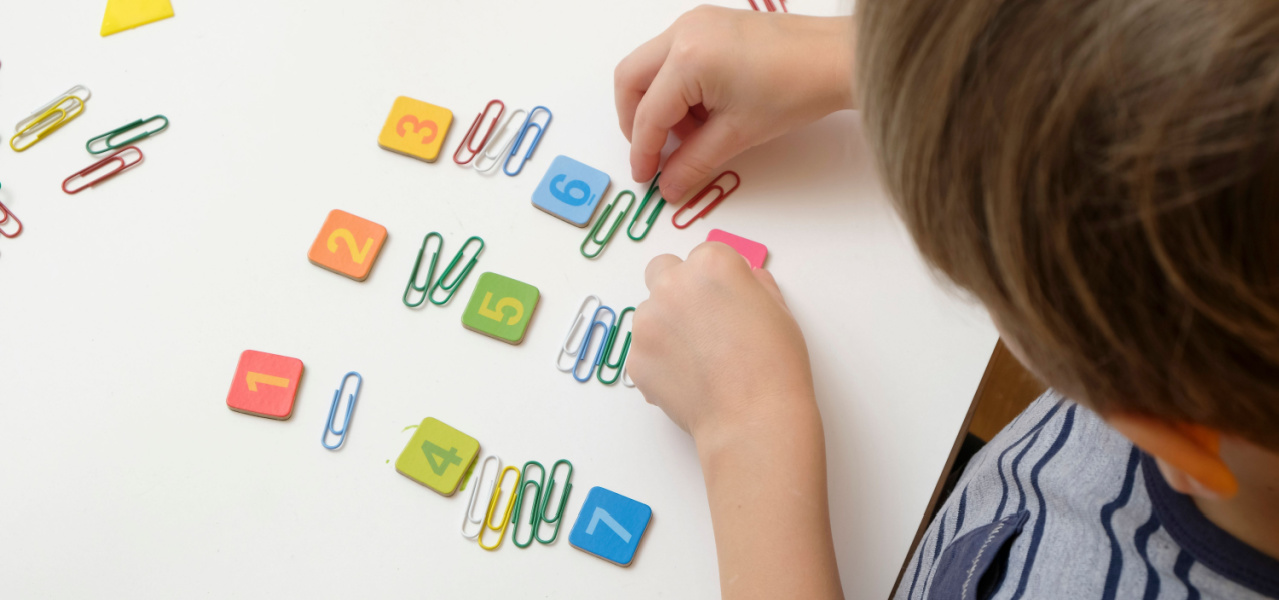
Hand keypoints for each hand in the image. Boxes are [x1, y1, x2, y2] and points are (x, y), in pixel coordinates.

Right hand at [614, 6, 855, 202]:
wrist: (837, 59)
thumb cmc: (798, 88)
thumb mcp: (738, 135)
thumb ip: (694, 163)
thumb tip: (668, 186)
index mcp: (688, 58)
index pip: (648, 113)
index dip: (642, 151)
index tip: (645, 177)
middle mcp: (684, 32)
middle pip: (630, 80)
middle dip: (635, 121)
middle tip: (654, 154)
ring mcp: (695, 23)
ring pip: (648, 67)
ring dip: (658, 105)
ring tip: (693, 135)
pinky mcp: (708, 25)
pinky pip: (671, 57)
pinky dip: (676, 88)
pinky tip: (704, 112)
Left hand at [629, 243, 843, 598]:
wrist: (753, 419)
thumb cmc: (775, 366)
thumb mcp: (779, 310)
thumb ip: (753, 286)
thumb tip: (743, 281)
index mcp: (711, 265)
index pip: (704, 255)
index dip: (717, 278)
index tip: (725, 297)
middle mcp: (672, 285)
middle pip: (663, 270)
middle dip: (677, 287)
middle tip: (701, 319)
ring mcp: (648, 322)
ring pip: (650, 312)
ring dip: (666, 326)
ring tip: (699, 359)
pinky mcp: (635, 359)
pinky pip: (644, 350)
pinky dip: (659, 361)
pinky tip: (689, 380)